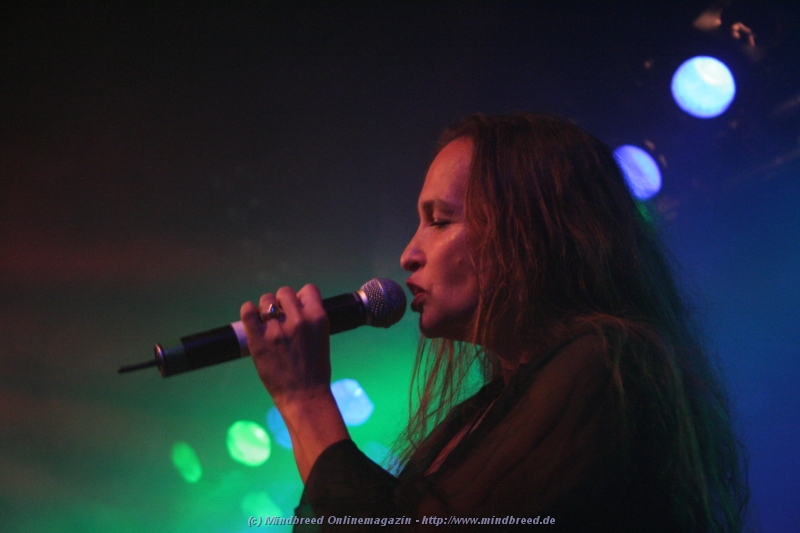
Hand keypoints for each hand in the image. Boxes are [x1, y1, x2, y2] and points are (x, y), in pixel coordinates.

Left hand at [240, 284, 349, 481]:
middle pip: (284, 292)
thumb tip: (296, 305)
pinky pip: (248, 311)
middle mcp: (298, 320)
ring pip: (266, 300)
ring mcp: (277, 329)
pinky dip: (248, 311)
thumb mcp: (322, 338)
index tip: (297, 308)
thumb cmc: (315, 370)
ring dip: (265, 309)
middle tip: (280, 318)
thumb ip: (310, 320)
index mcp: (318, 318)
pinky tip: (251, 317)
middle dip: (282, 302)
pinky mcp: (259, 339)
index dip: (301, 297)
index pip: (308, 289)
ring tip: (267, 323)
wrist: (304, 396)